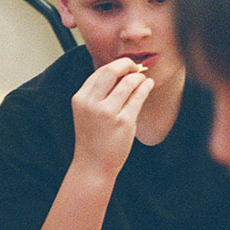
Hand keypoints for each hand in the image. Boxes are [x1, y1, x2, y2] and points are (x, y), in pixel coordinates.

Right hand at [70, 57, 152, 179]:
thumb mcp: (87, 111)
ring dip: (138, 77)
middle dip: (126, 64)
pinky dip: (145, 87)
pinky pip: (138, 97)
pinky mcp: (123, 122)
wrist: (93, 165)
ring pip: (127, 83)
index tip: (126, 66)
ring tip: (143, 78)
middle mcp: (91, 104)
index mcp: (80, 98)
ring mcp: (107, 113)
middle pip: (111, 71)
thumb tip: (120, 71)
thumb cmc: (93, 137)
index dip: (115, 65)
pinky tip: (149, 85)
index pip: (99, 72)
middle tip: (136, 66)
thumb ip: (98, 93)